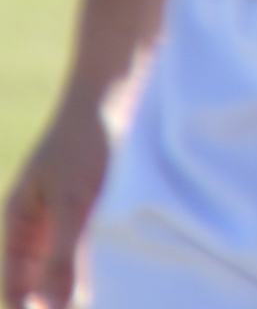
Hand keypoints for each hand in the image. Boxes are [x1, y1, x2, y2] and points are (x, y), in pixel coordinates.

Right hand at [4, 100, 112, 308]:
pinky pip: (84, 249)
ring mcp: (60, 219)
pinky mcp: (87, 211)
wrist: (110, 99)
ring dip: (74, 288)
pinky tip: (110, 284)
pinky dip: (92, 267)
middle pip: (37, 281)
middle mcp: (35, 227)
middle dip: (53, 304)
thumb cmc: (85, 145)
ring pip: (62, 268)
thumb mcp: (74, 202)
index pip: (15, 285)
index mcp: (18, 224)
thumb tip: (51, 305)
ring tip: (99, 304)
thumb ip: (62, 254)